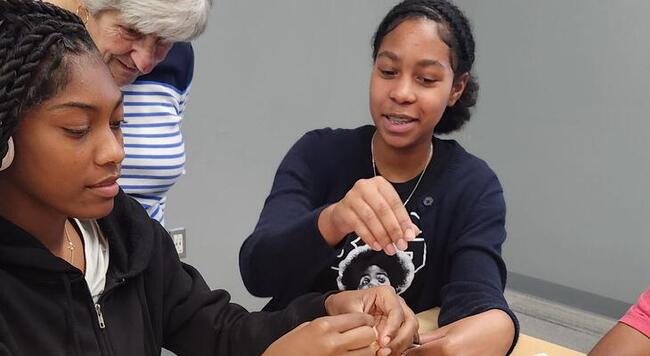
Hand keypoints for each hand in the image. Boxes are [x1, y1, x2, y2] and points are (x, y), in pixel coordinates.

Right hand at [263, 313, 378, 355]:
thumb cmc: (287, 348)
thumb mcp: (307, 327)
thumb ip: (330, 324)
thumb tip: (351, 323)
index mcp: (324, 326)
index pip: (359, 319)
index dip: (366, 320)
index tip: (365, 321)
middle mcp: (332, 343)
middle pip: (368, 335)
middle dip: (369, 334)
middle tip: (364, 334)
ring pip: (368, 352)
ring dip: (366, 349)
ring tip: (357, 348)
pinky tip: (351, 355)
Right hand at [318, 176, 419, 254]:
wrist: (343, 213)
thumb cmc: (369, 209)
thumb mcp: (386, 211)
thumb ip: (400, 221)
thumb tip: (412, 233)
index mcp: (380, 184)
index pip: (395, 203)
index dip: (404, 221)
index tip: (409, 237)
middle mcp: (365, 186)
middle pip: (383, 210)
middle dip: (394, 230)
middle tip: (400, 245)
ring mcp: (352, 197)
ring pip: (371, 218)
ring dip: (382, 236)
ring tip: (390, 249)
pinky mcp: (343, 209)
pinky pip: (358, 225)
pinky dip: (369, 237)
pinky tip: (376, 246)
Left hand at [325, 286, 418, 355]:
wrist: (342, 307)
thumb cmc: (346, 303)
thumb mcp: (349, 308)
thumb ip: (360, 320)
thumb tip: (371, 334)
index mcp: (385, 294)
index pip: (396, 311)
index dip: (393, 328)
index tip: (383, 341)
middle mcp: (396, 304)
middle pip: (410, 322)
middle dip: (400, 339)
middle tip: (385, 350)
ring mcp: (399, 316)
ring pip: (411, 332)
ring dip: (400, 346)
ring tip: (384, 353)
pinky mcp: (397, 328)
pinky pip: (405, 340)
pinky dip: (398, 348)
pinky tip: (387, 353)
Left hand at [403, 309, 514, 355]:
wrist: (499, 331)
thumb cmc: (474, 327)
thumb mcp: (448, 329)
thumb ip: (428, 339)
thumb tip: (410, 343)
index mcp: (446, 348)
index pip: (416, 355)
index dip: (406, 353)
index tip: (400, 351)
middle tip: (413, 352)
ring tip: (431, 352)